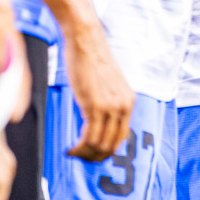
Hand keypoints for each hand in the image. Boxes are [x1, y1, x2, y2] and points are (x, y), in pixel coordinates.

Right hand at [64, 23, 132, 160]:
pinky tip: (70, 149)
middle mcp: (124, 106)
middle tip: (80, 158)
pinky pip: (89, 137)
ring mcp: (110, 107)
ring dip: (85, 154)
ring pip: (99, 144)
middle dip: (96, 156)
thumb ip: (107, 103)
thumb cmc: (91, 60)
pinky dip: (79, 148)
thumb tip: (97, 123)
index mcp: (129, 101)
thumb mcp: (107, 85)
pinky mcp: (95, 105)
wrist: (86, 42)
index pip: (121, 137)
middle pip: (111, 144)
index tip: (92, 154)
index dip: (106, 150)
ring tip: (73, 154)